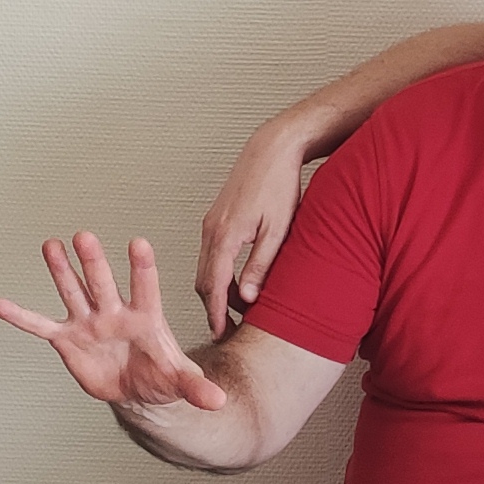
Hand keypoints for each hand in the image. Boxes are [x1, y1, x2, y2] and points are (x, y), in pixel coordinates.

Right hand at [0, 233, 234, 413]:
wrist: (138, 389)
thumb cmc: (162, 376)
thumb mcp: (181, 383)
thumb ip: (197, 388)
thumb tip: (218, 400)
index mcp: (145, 318)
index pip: (146, 288)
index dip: (142, 268)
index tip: (139, 243)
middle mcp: (114, 312)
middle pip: (103, 282)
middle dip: (94, 262)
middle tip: (84, 236)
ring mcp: (89, 322)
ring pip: (73, 291)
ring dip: (61, 271)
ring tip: (50, 246)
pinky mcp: (68, 340)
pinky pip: (41, 326)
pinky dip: (21, 317)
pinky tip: (0, 303)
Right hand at [198, 127, 308, 333]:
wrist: (272, 149)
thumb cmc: (280, 185)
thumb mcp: (278, 230)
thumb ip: (261, 265)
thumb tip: (248, 298)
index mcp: (225, 236)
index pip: (213, 287)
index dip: (215, 314)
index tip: (220, 334)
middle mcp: (211, 230)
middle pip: (202, 281)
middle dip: (212, 308)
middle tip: (228, 330)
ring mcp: (210, 223)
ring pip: (205, 268)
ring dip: (216, 291)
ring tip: (237, 310)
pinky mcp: (216, 218)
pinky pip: (210, 254)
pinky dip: (218, 273)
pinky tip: (237, 281)